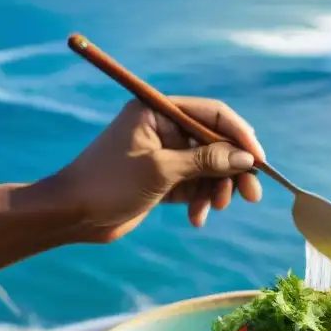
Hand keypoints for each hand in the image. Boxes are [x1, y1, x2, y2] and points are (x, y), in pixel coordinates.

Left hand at [53, 97, 265, 241]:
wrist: (72, 215)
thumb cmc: (108, 183)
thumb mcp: (160, 170)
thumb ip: (205, 161)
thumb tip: (247, 158)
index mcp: (158, 111)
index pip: (212, 114)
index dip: (239, 135)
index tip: (258, 160)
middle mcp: (164, 128)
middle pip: (215, 142)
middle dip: (233, 169)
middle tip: (252, 195)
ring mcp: (164, 154)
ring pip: (208, 167)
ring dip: (216, 189)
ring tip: (214, 209)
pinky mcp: (163, 179)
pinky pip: (195, 186)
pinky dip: (201, 201)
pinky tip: (197, 219)